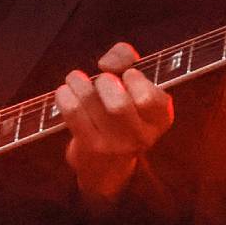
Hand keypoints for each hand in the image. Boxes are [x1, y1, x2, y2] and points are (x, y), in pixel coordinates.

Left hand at [55, 42, 172, 212]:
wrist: (107, 166)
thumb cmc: (122, 114)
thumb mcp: (134, 86)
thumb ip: (126, 59)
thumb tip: (107, 63)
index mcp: (160, 119)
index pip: (150, 97)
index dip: (134, 78)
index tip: (126, 75)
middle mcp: (141, 136)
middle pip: (118, 104)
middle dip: (105, 82)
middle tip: (101, 80)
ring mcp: (114, 145)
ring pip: (91, 103)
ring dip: (79, 83)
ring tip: (76, 78)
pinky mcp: (89, 148)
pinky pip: (72, 112)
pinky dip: (65, 95)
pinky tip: (65, 92)